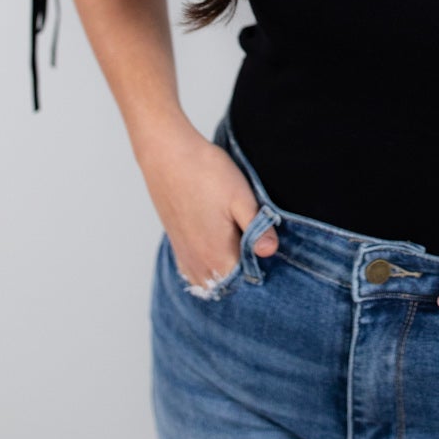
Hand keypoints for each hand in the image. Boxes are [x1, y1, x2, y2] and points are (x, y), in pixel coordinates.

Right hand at [136, 124, 277, 292]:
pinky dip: (208, 266)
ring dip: (225, 270)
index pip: (246, 280)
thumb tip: (270, 252)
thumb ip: (257, 229)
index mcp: (218, 255)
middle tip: (256, 242)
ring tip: (238, 244)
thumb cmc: (206, 172)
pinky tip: (217, 247)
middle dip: (244, 271)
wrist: (168, 154)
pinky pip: (194, 270)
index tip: (267, 246)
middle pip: (228, 283)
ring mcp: (185, 255)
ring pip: (210, 279)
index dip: (261, 267)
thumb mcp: (242, 197)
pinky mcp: (176, 244)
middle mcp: (198, 262)